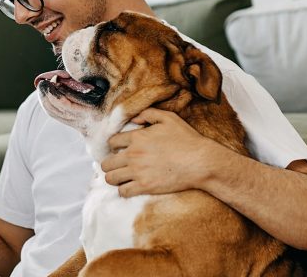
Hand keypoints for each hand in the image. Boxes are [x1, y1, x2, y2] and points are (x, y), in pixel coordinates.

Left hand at [101, 107, 227, 196]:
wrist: (200, 162)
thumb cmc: (187, 139)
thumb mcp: (169, 118)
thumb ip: (148, 114)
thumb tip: (134, 119)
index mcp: (137, 137)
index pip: (112, 142)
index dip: (114, 145)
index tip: (119, 149)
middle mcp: (133, 155)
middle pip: (106, 163)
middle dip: (110, 164)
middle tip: (118, 166)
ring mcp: (138, 172)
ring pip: (110, 178)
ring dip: (114, 178)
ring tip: (121, 177)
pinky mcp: (145, 186)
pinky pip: (123, 191)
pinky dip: (124, 190)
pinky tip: (130, 187)